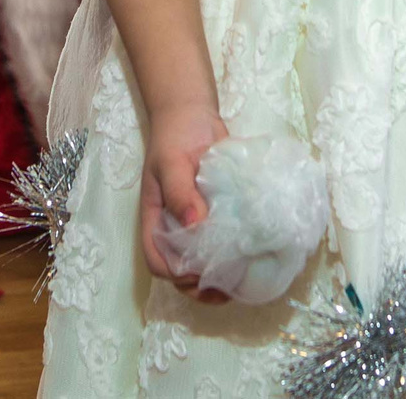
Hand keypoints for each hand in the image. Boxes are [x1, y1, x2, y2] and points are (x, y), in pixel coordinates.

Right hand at [137, 100, 229, 297]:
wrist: (194, 115)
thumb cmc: (175, 137)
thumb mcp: (172, 162)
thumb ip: (180, 192)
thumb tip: (194, 224)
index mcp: (155, 218)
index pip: (157, 258)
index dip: (174, 273)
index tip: (198, 273)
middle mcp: (174, 227)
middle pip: (179, 270)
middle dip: (199, 287)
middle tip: (225, 290)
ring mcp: (196, 223)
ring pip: (201, 262)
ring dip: (217, 278)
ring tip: (239, 283)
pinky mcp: (218, 215)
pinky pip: (221, 243)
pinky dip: (233, 257)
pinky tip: (251, 260)